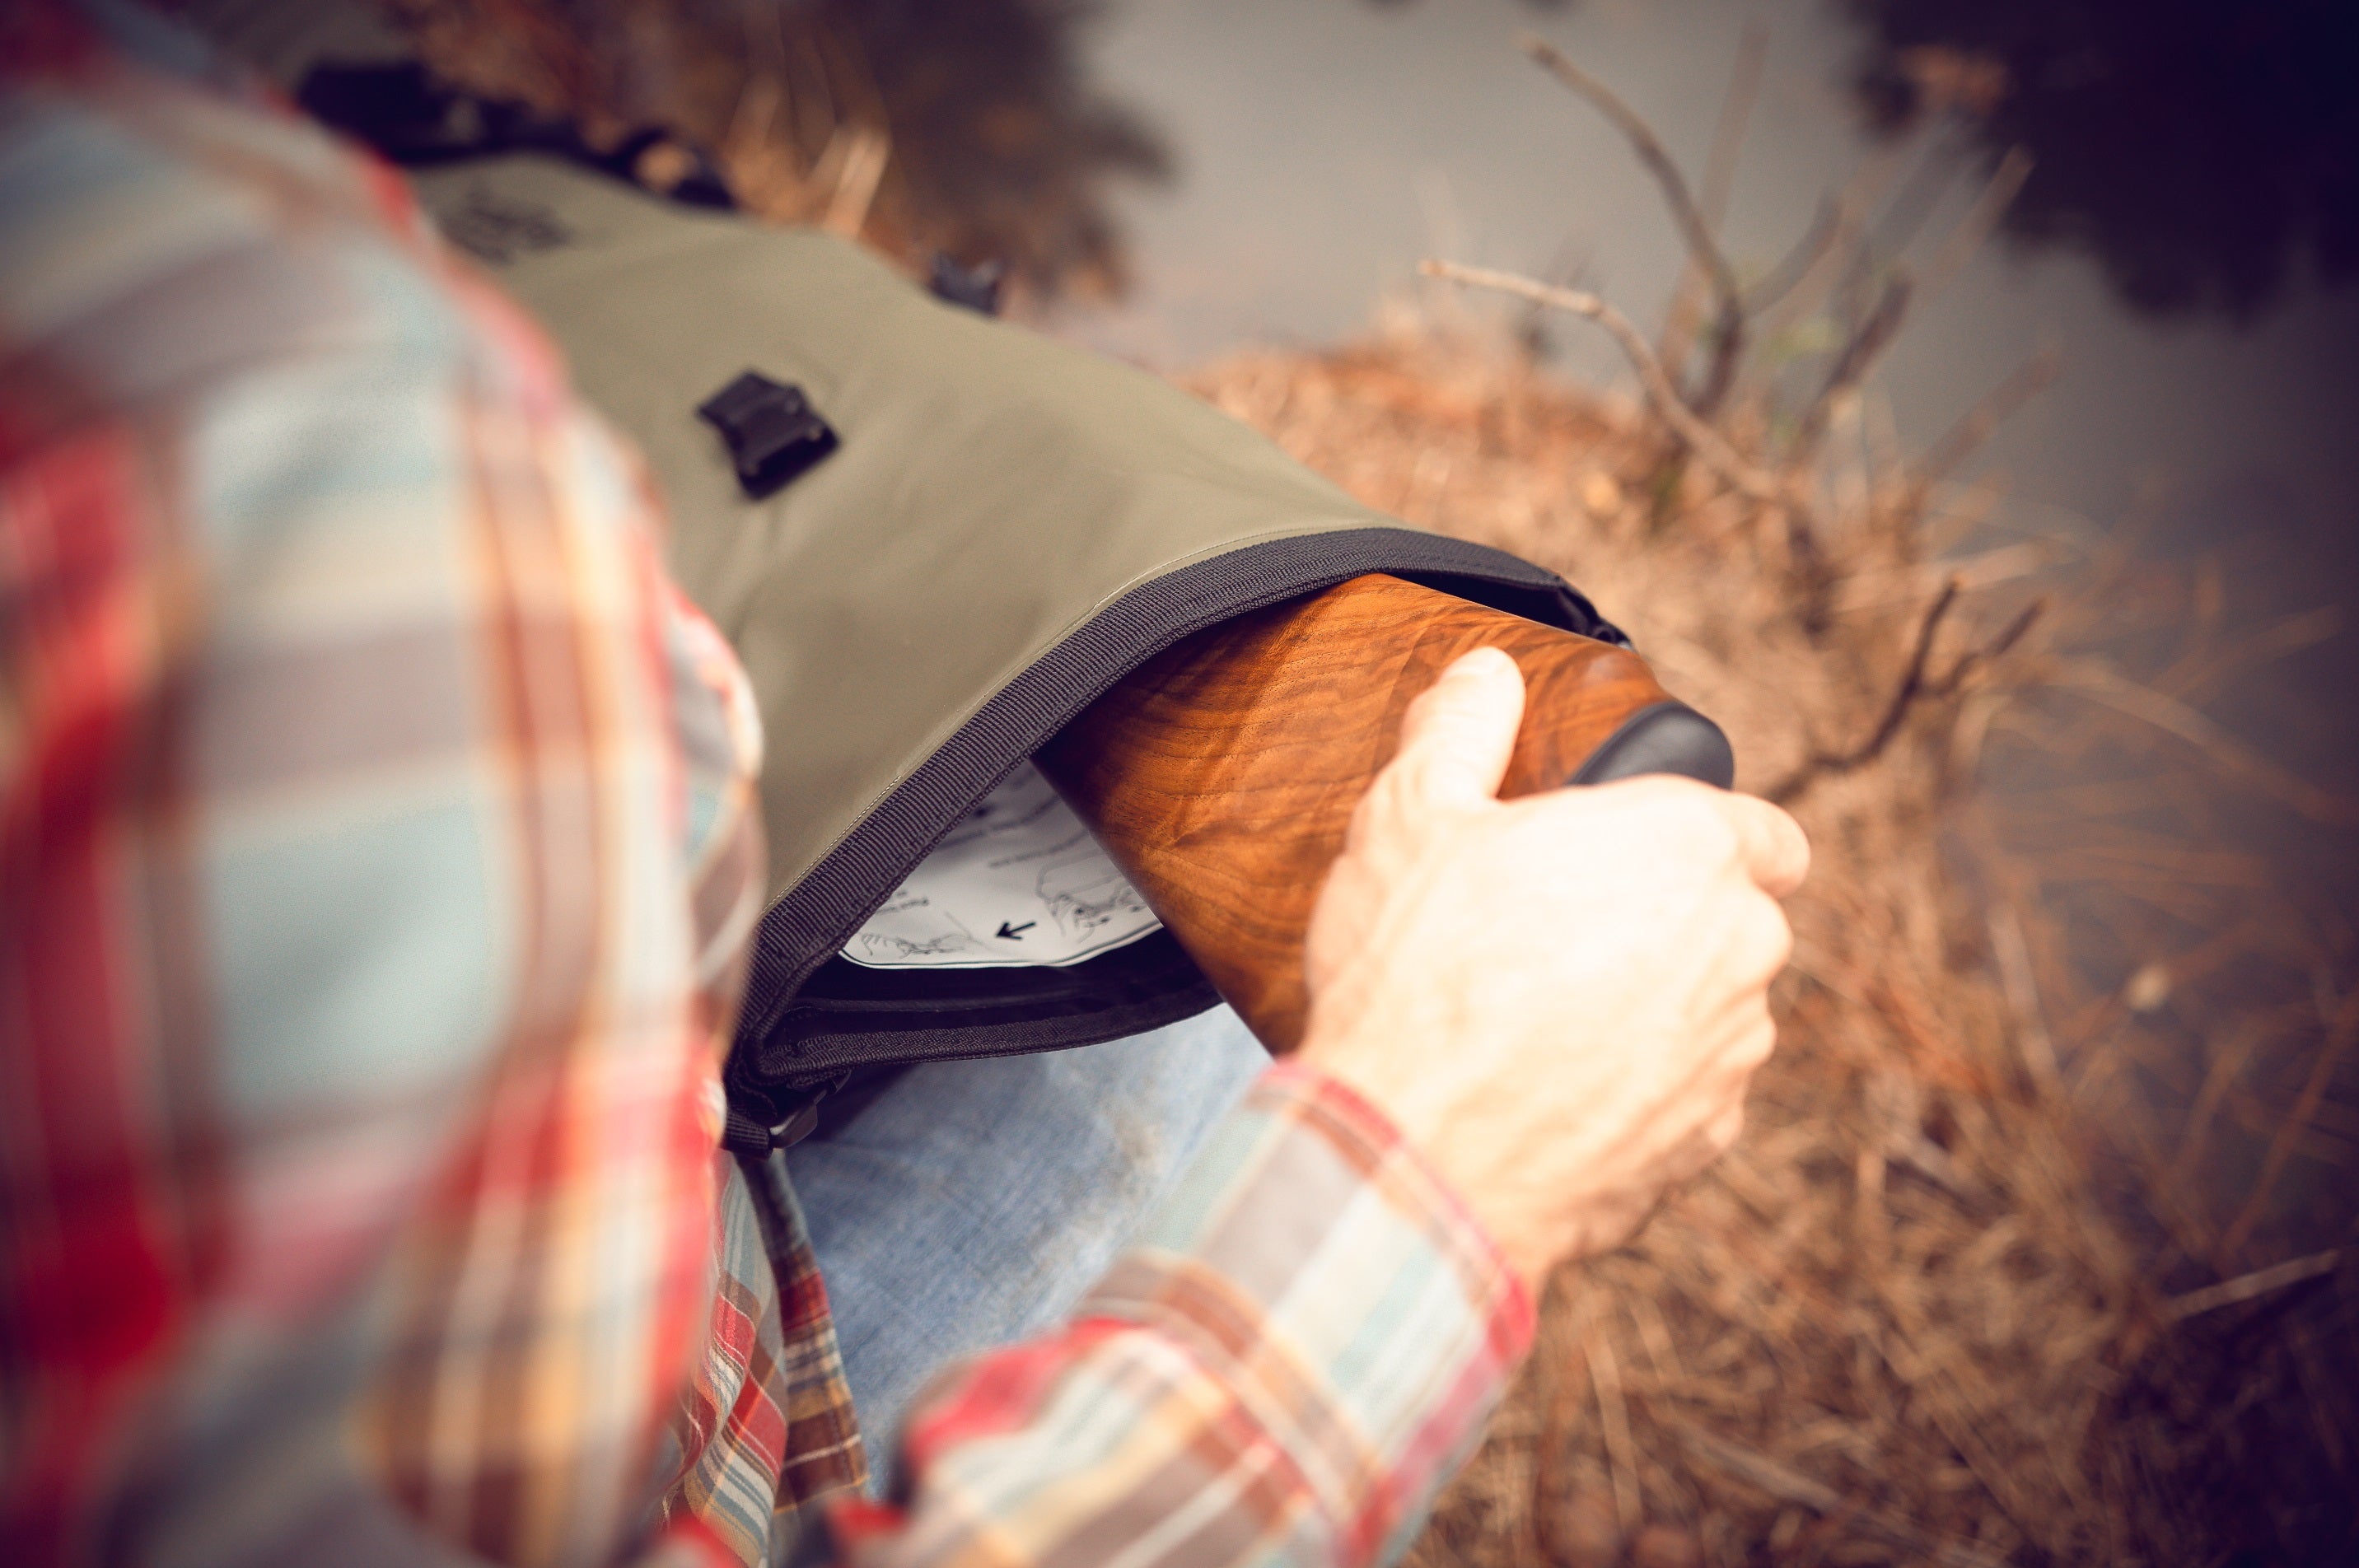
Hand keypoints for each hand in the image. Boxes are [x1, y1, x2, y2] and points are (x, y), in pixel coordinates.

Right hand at [1296, 647, 1808, 1287]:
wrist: (1414, 1156)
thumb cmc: (1415, 977)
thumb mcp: (1409, 817)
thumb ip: (1459, 728)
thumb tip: (1483, 675)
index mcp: (1686, 844)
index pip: (1759, 828)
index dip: (1698, 836)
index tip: (1632, 857)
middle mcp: (1739, 945)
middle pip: (1731, 919)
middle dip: (1663, 923)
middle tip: (1552, 933)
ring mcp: (1732, 1052)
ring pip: (1713, 1010)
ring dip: (1652, 1008)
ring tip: (1538, 1019)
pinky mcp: (1708, 1142)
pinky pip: (1684, 1095)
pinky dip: (1635, 1090)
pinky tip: (1546, 1088)